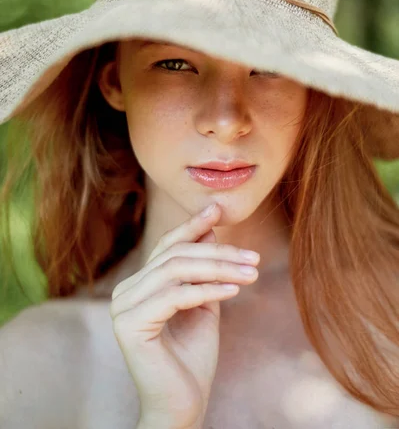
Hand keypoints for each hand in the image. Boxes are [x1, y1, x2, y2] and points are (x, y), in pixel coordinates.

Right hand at [109, 203, 259, 428]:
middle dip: (219, 253)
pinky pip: (176, 295)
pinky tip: (234, 290)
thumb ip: (203, 271)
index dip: (192, 226)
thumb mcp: (202, 304)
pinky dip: (208, 289)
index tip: (218, 208)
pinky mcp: (129, 324)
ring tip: (251, 273)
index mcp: (139, 285)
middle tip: (253, 258)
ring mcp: (122, 307)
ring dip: (219, 269)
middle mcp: (126, 291)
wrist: (183, 405)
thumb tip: (210, 232)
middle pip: (176, 256)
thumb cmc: (192, 357)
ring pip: (177, 271)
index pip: (167, 247)